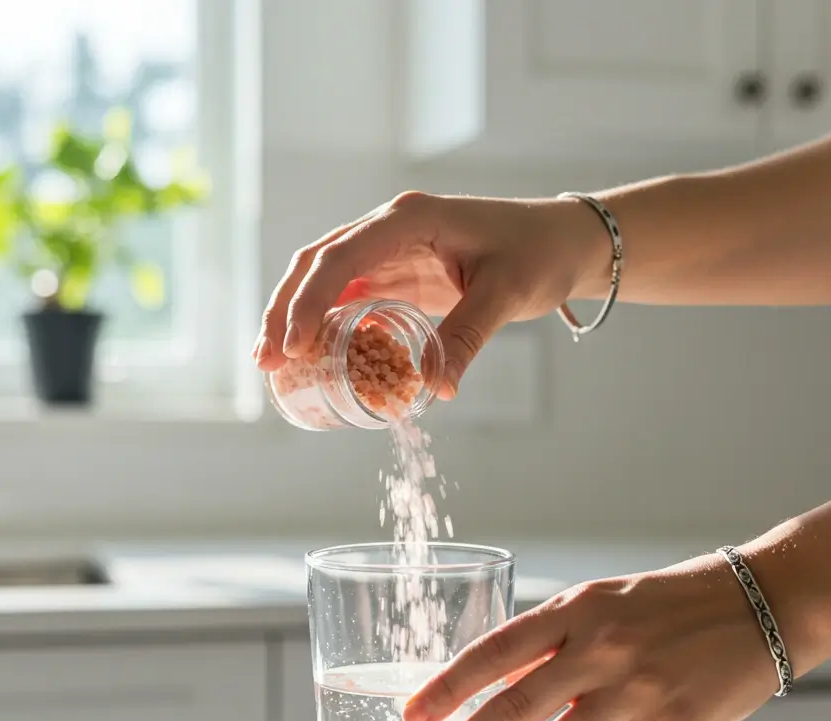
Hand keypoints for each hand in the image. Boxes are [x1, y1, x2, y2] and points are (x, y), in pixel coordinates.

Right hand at [253, 192, 609, 397]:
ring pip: (323, 277)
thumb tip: (434, 391)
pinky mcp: (397, 272)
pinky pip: (348, 294)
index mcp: (410, 219)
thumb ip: (466, 339)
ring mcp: (390, 249)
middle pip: (317, 264)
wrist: (563, 242)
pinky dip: (323, 321)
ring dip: (295, 316)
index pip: (341, 258)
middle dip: (286, 311)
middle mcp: (390, 228)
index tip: (294, 347)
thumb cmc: (539, 254)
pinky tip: (311, 353)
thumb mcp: (506, 295)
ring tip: (272, 362)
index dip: (310, 302)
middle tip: (267, 362)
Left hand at [402, 553, 788, 720]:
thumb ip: (548, 639)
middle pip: (513, 707)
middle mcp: (599, 648)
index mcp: (576, 609)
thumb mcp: (601, 601)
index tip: (412, 718)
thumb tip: (490, 677)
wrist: (760, 603)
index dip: (448, 688)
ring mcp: (635, 691)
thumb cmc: (669, 603)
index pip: (494, 652)